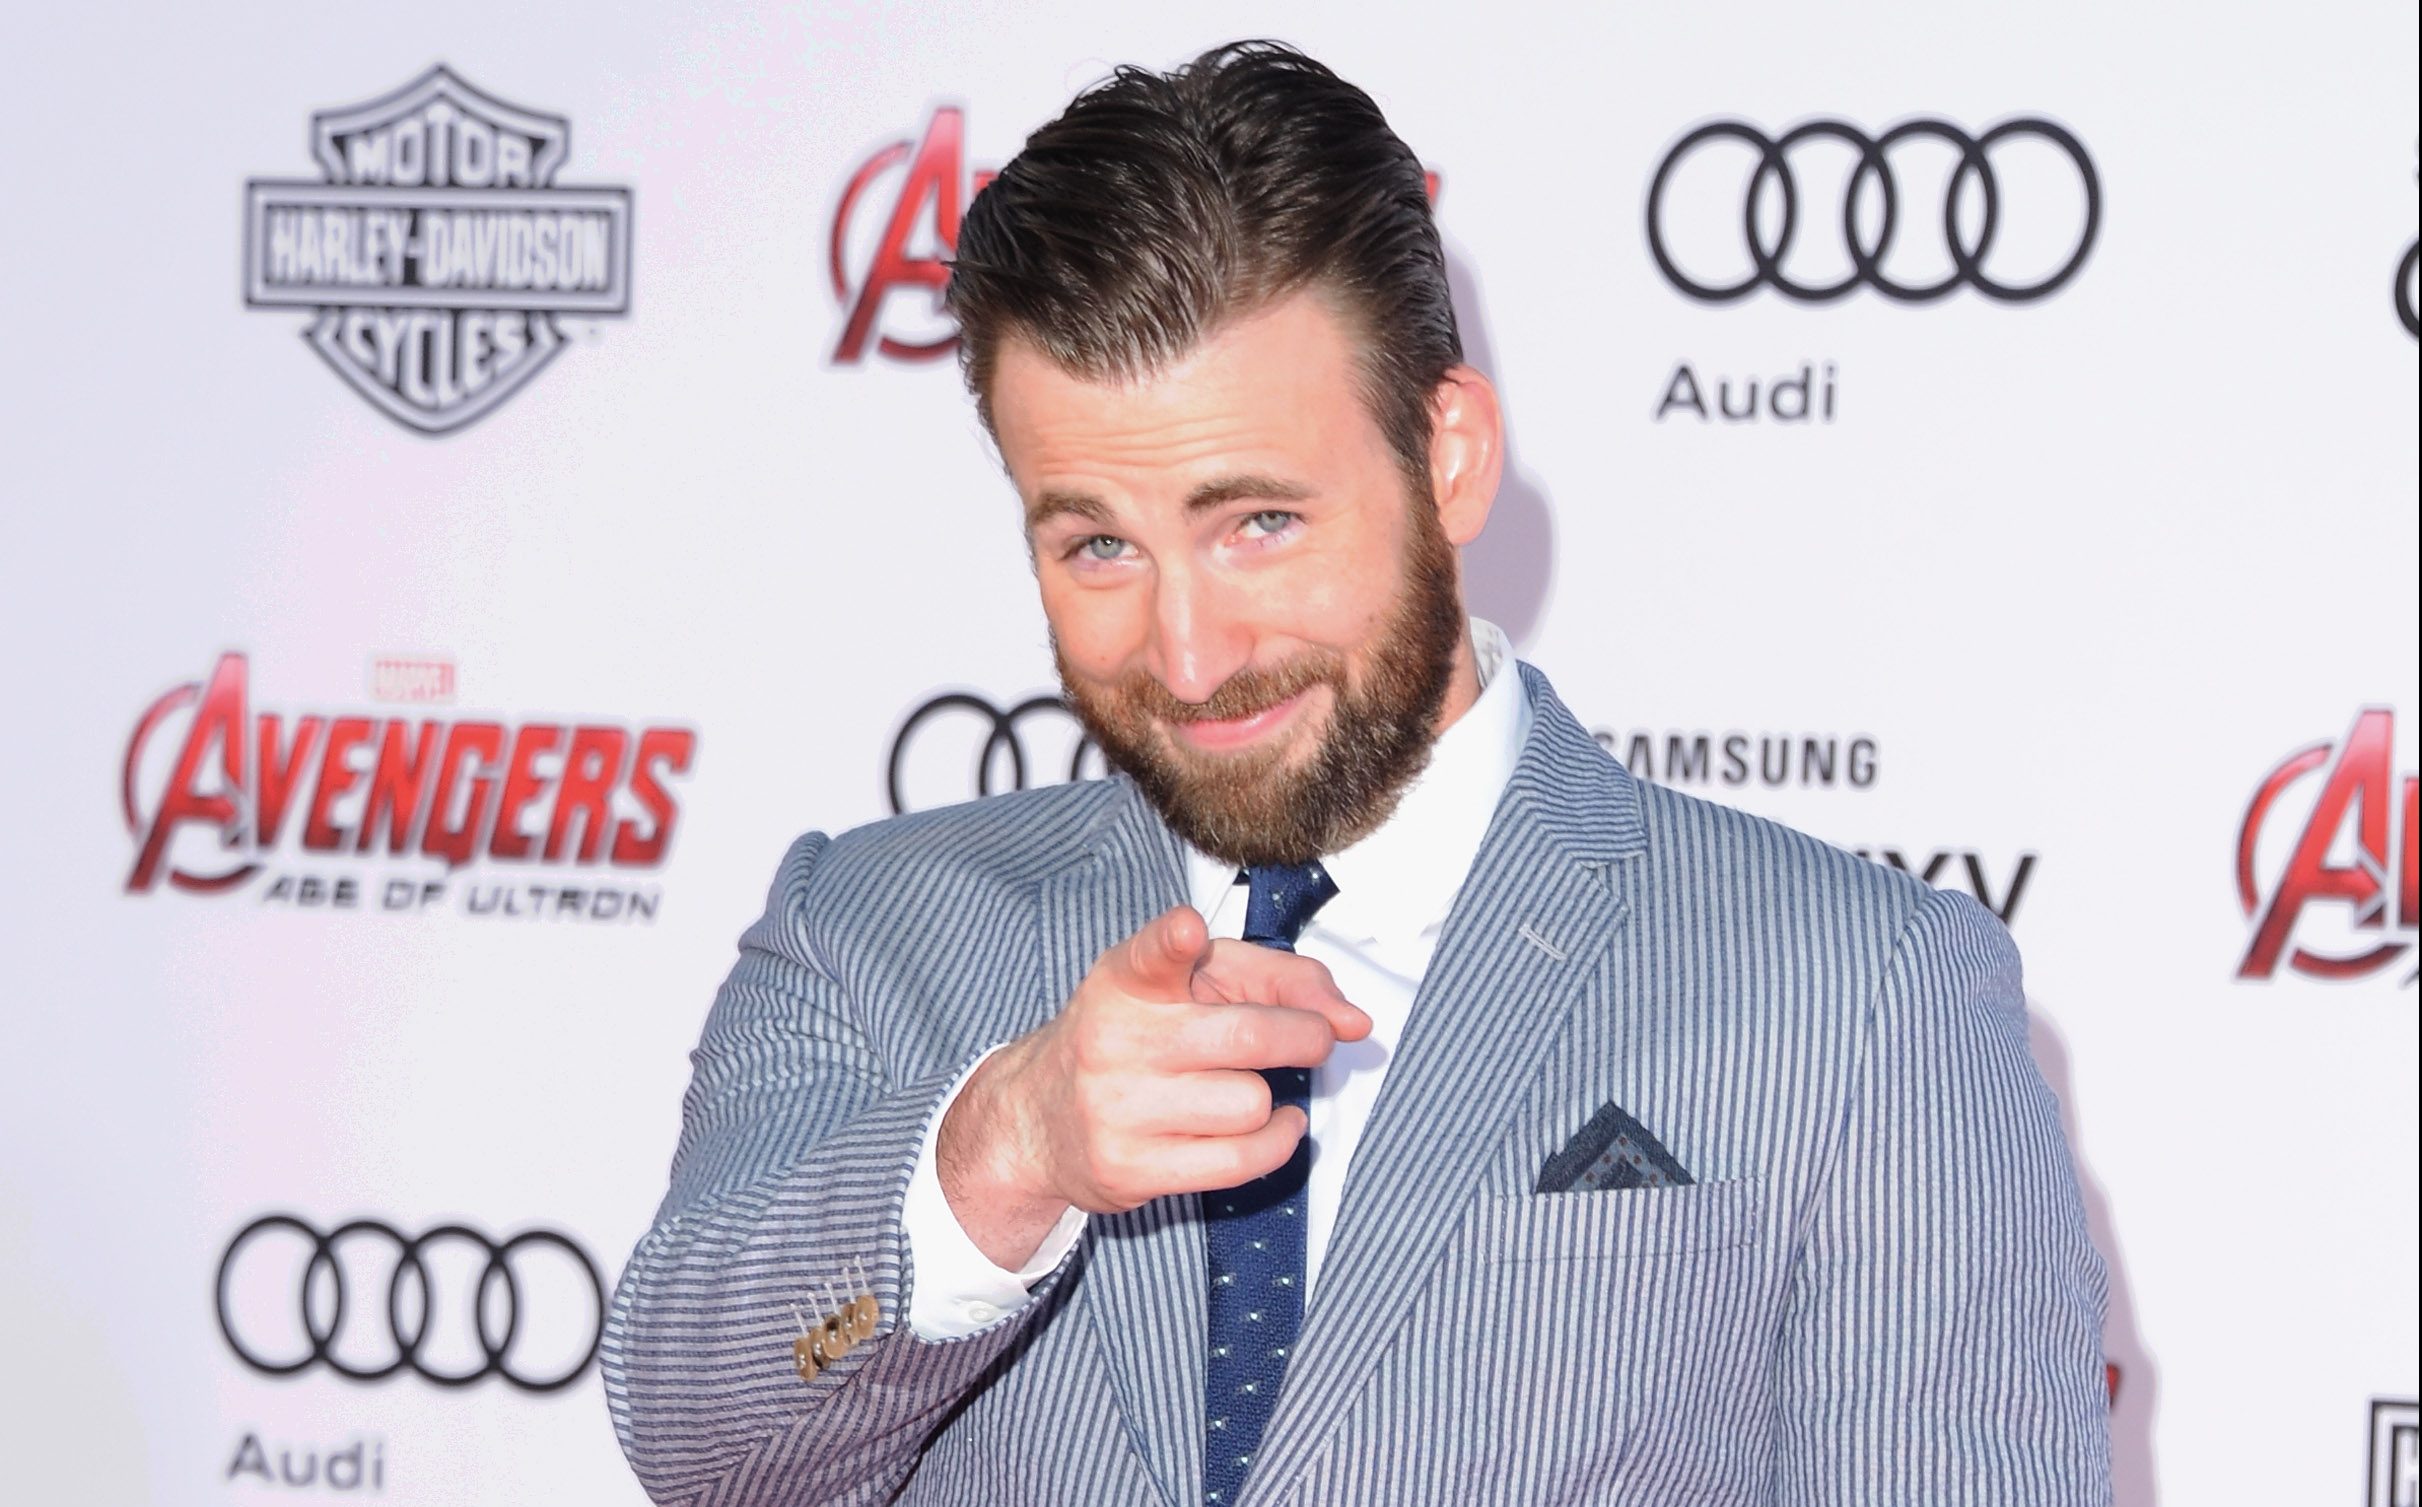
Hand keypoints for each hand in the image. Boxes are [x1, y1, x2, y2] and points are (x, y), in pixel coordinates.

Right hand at [935, 905, 1370, 1267]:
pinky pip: (1240, 1161)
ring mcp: (1119, 1109)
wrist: (1041, 1117)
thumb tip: (1354, 1021)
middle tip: (1317, 1037)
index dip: (1174, 941)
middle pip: (1247, 1036)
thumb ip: (1280, 979)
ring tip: (1256, 1090)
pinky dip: (1276, 1143)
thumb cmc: (1141, 1037)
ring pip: (1251, 1104)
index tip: (1189, 930)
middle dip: (1304, 1036)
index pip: (1150, 954)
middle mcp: (1116, 1040)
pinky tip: (1272, 1126)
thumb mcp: (1196, 983)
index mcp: (1127, 981)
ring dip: (1274, 1099)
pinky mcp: (1130, 1169)